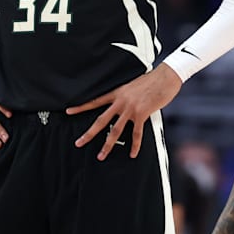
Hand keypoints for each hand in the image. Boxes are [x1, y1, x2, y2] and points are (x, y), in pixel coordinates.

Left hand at [66, 64, 181, 159]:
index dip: (81, 107)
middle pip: (100, 120)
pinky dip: (135, 145)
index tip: (68, 111)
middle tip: (78, 143)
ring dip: (107, 145)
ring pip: (115, 130)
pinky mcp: (142, 114)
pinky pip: (136, 133)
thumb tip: (122, 105)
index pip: (94, 101)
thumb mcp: (132, 86)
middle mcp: (120, 101)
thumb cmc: (151, 81)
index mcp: (116, 93)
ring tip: (101, 155)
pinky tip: (132, 154)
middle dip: (89, 133)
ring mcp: (130, 108)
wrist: (165, 77)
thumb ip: (125, 96)